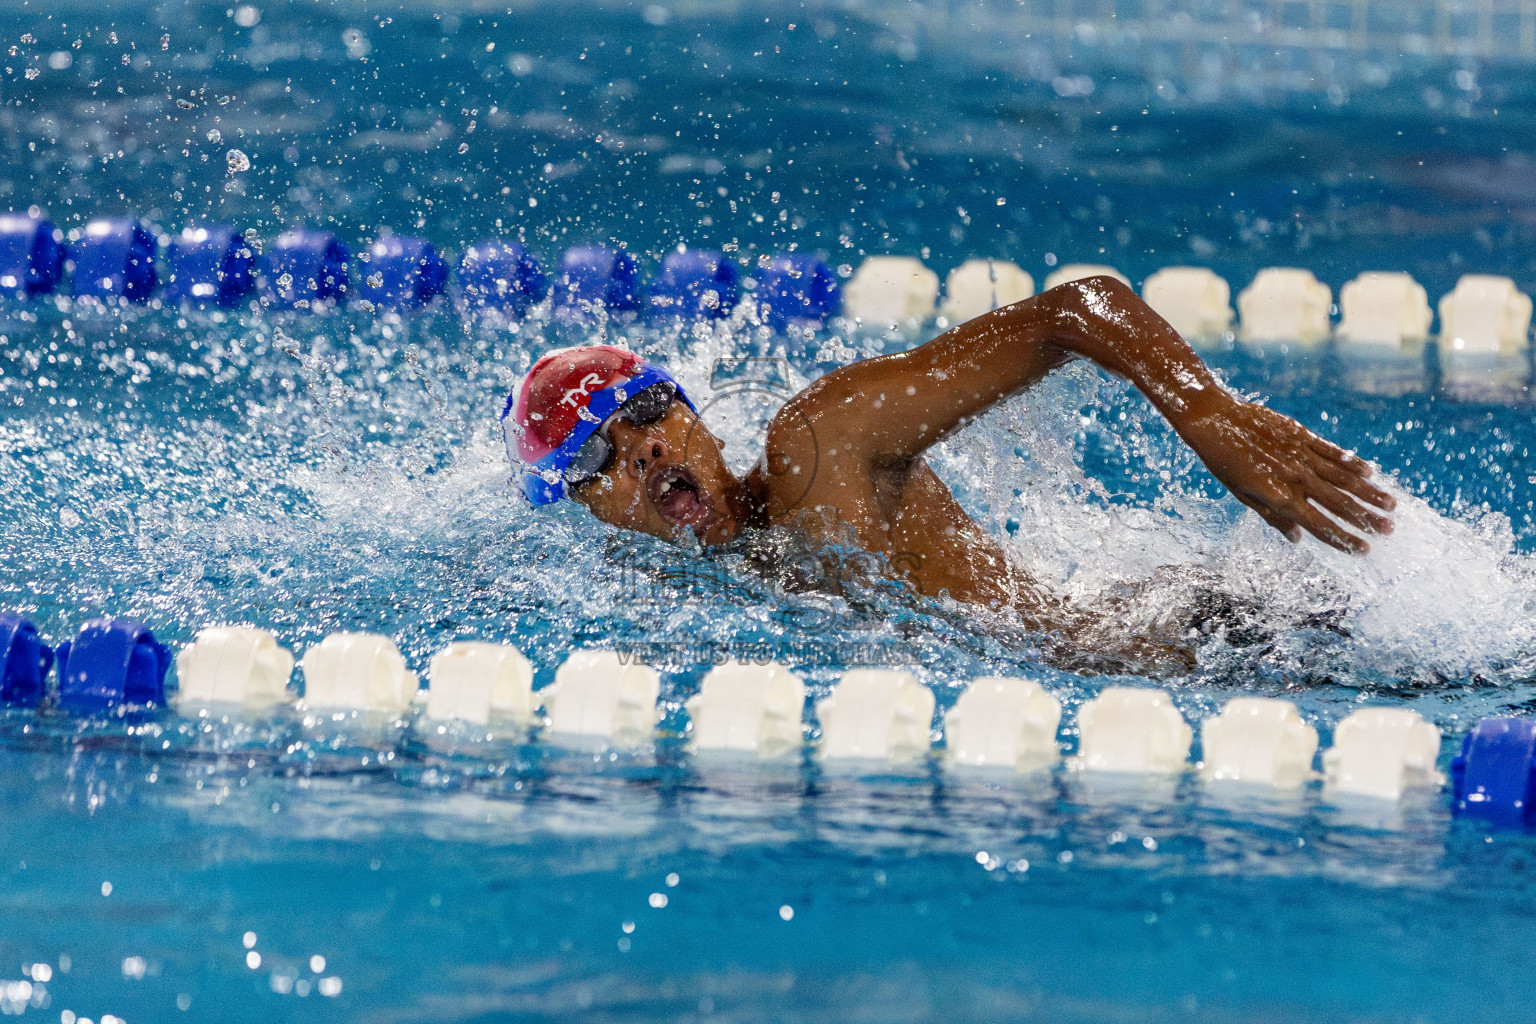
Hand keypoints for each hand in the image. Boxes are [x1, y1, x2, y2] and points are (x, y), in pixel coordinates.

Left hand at [1177, 396, 1394, 553]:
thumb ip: (1272, 517)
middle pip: (1339, 504)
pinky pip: (1334, 452)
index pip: (1319, 525)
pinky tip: (1370, 473)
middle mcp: (1296, 479)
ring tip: (1392, 505)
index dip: (1343, 539)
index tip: (1364, 550)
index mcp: (1280, 498)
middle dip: (1366, 519)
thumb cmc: (1224, 461)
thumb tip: (1297, 539)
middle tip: (1389, 530)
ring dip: (1369, 493)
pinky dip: (1353, 463)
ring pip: (1344, 478)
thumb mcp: (1242, 495)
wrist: (1215, 420)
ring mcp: (1302, 456)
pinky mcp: (1303, 436)